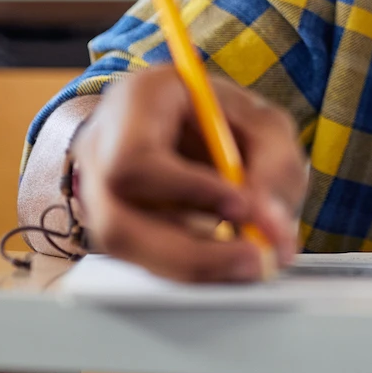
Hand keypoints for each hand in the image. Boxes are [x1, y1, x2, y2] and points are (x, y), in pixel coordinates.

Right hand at [69, 63, 305, 281]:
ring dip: (195, 267)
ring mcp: (96, 195)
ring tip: (250, 262)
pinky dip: (191, 269)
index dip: (186, 189)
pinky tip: (227, 260)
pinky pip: (143, 262)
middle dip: (193, 254)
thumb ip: (276, 167)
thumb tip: (271, 227)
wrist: (181, 122)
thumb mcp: (262, 122)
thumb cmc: (219, 116)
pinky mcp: (111, 228)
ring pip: (129, 252)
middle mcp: (100, 151)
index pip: (135, 158)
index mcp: (135, 103)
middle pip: (118, 224)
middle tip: (255, 258)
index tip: (240, 206)